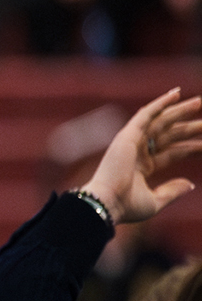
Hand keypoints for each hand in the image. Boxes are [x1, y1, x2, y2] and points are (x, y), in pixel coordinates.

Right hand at [81, 89, 201, 223]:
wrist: (107, 202)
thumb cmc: (126, 206)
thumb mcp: (155, 201)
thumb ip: (172, 191)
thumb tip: (190, 184)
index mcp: (142, 167)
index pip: (171, 153)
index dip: (190, 148)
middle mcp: (138, 152)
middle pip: (169, 135)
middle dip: (188, 126)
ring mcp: (132, 142)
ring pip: (160, 121)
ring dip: (179, 110)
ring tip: (199, 102)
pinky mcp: (128, 135)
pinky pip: (146, 114)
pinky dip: (160, 104)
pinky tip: (176, 94)